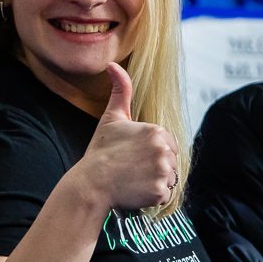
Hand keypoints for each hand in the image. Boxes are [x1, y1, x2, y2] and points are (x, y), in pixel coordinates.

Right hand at [72, 65, 179, 212]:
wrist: (91, 184)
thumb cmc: (101, 152)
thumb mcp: (111, 118)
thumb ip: (120, 90)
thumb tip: (112, 65)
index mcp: (156, 131)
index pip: (168, 145)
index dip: (151, 152)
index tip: (133, 157)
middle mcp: (163, 149)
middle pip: (171, 161)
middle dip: (155, 167)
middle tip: (132, 170)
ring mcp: (163, 171)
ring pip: (170, 179)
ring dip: (155, 182)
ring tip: (134, 180)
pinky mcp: (159, 191)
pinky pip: (165, 195)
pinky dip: (152, 196)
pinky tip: (135, 191)